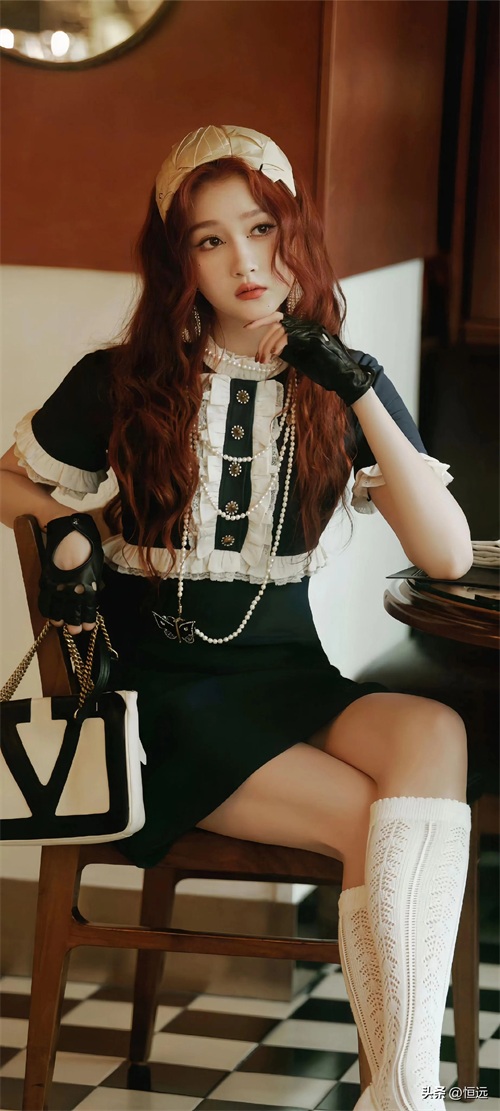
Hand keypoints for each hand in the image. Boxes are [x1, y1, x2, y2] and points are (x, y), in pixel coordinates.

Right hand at [38, 513, 103, 634]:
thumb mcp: (96, 562)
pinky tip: (50, 613)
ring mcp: (58, 582)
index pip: (88, 606)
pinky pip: (45, 597)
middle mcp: (72, 585)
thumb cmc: (88, 542)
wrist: (67, 527)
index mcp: (88, 581)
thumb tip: (96, 591)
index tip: (89, 626)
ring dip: (59, 618)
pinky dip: (47, 607)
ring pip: (56, 607)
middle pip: (72, 610)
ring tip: (61, 625)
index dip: (88, 618)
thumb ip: (95, 579)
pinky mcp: (47, 577)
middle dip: (74, 622)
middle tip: (75, 630)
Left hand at [246, 312, 375, 404]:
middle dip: (263, 339)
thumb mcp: (298, 358)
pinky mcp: (313, 336)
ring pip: (280, 329)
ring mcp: (311, 329)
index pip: (278, 318)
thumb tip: (269, 349)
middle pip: (276, 322)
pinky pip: (289, 335)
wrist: (342, 379)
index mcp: (302, 329)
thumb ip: (286, 350)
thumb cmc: (322, 371)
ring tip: (264, 361)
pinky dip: (278, 344)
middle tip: (257, 357)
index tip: (247, 327)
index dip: (262, 321)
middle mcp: (307, 325)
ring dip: (268, 346)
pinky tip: (274, 356)